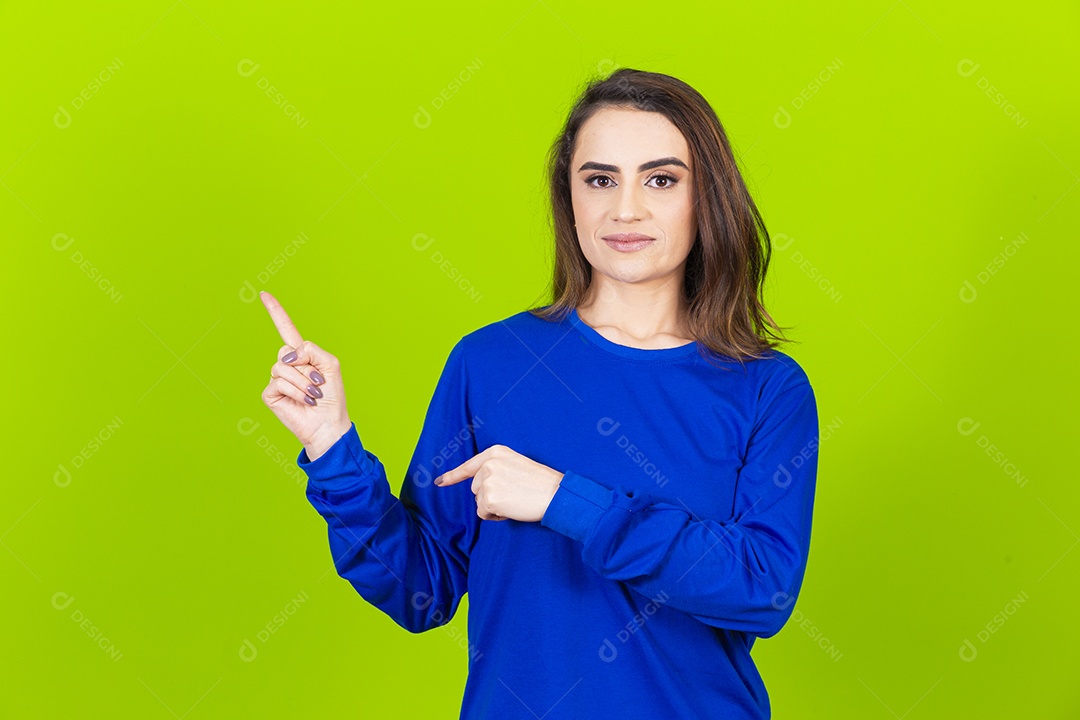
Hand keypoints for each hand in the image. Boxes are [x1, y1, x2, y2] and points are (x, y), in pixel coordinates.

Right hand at [260, 290, 350, 455]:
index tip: (264, 294)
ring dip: (302, 382)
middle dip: (306, 366)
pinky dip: (295, 392)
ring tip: (312, 395)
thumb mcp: (330, 365)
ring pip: (282, 367)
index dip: (276, 311)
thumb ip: (311, 350)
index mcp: (301, 354)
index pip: (286, 328)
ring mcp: (276, 378)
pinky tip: (303, 401)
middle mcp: (286, 364)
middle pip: (287, 350)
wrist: (328, 423)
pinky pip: (279, 382)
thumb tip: (287, 355)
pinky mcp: (270, 394)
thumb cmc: (332, 396)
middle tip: (318, 384)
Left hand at [434, 445, 563, 522]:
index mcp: (495, 452)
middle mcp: (488, 464)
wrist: (555, 494)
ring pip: (479, 502)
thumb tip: (477, 485)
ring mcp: (487, 481)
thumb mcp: (516, 464)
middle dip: (490, 496)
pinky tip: (512, 509)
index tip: (439, 483)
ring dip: (493, 506)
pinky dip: (495, 516)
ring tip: (515, 501)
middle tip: (514, 494)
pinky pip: (483, 514)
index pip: (469, 466)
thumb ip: (496, 469)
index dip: (452, 476)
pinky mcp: (488, 498)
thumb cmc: (541, 482)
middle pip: (475, 488)